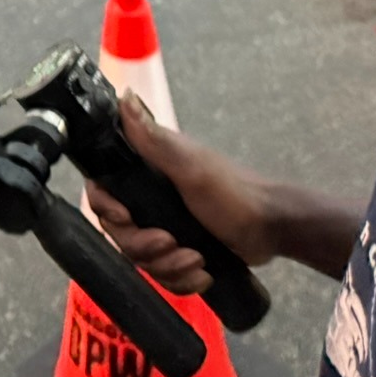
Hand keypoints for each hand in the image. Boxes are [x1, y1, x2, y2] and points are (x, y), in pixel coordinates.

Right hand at [85, 93, 279, 296]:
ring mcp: (163, 225)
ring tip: (196, 261)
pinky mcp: (178, 251)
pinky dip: (181, 279)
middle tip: (172, 244)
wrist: (272, 230)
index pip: (103, 190)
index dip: (107, 208)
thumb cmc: (234, 193)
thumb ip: (154, 140)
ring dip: (168, 266)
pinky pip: (162, 274)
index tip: (126, 218)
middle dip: (145, 246)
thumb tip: (124, 97)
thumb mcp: (191, 167)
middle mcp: (150, 197)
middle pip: (120, 232)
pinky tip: (202, 273)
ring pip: (142, 258)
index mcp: (148, 170)